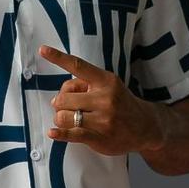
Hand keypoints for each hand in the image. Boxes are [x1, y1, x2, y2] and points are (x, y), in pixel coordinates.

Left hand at [39, 44, 163, 156]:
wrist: (146, 127)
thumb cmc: (120, 104)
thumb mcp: (108, 87)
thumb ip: (83, 86)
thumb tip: (57, 97)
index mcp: (106, 80)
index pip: (78, 66)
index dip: (58, 58)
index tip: (42, 50)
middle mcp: (105, 98)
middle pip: (63, 98)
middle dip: (59, 103)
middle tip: (66, 107)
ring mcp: (103, 119)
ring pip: (64, 116)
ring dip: (60, 118)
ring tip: (67, 120)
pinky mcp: (99, 137)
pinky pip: (72, 135)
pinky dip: (59, 133)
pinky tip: (53, 132)